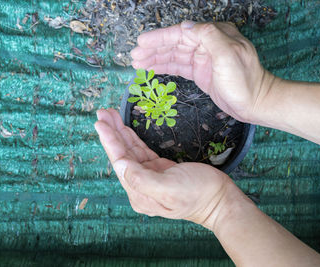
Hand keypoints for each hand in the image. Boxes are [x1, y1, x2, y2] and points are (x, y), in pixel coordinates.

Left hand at [94, 108, 233, 228]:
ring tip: (110, 116)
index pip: (120, 163)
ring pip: (130, 152)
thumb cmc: (197, 194)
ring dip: (120, 133)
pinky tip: (126, 129)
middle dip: (112, 133)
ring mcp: (150, 177)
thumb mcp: (169, 188)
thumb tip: (118, 164)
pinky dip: (133, 139)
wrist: (219, 199)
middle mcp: (140, 186)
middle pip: (122, 155)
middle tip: (103, 112)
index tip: (100, 122)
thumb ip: (141, 179)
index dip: (110, 141)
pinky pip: (141, 151)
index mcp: (139, 193)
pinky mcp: (159, 169)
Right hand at [130, 21, 276, 122]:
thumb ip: (209, 36)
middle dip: (154, 49)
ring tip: (137, 63)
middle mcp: (207, 44)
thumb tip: (187, 26)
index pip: (182, 33)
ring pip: (175, 55)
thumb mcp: (229, 55)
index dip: (160, 38)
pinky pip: (179, 67)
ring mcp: (203, 59)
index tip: (142, 43)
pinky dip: (165, 67)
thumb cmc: (245, 81)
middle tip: (134, 56)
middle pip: (175, 43)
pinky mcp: (201, 72)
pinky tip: (152, 69)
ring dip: (156, 58)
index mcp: (214, 35)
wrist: (255, 103)